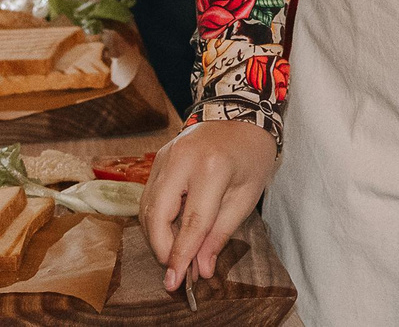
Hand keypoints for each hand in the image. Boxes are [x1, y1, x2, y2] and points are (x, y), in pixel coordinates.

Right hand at [143, 120, 278, 292]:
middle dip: (161, 249)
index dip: (181, 256)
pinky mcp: (158, 158)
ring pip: (147, 208)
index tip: (175, 283)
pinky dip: (155, 219)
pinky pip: (149, 196)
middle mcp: (181, 160)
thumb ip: (220, 234)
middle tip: (173, 270)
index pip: (191, 223)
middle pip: (158, 215)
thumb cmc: (250, 157)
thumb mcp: (246, 197)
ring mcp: (165, 157)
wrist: (241, 115)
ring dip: (156, 237)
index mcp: (211, 168)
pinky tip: (170, 232)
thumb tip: (201, 269)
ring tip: (174, 254)